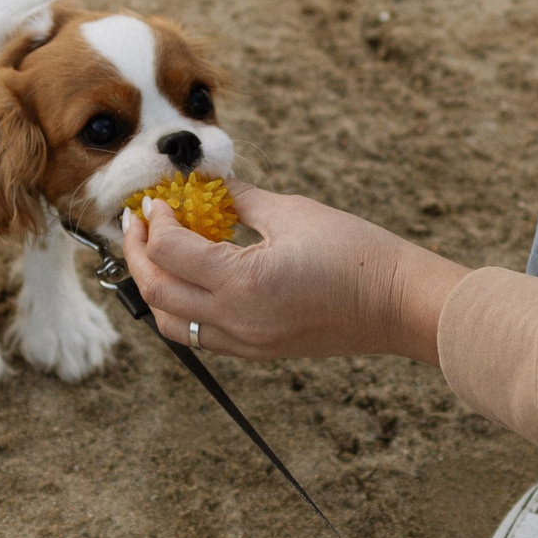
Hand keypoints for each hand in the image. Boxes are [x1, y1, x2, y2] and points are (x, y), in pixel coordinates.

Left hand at [121, 186, 462, 365]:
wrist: (398, 304)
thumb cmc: (357, 252)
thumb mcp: (294, 213)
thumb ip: (242, 200)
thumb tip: (211, 185)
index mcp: (243, 281)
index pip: (169, 251)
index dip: (154, 221)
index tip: (157, 200)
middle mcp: (236, 320)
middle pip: (156, 292)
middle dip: (138, 254)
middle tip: (140, 221)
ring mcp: (245, 342)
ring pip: (170, 324)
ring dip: (154, 286)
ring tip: (157, 253)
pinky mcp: (258, 352)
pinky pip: (200, 335)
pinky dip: (183, 308)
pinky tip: (194, 279)